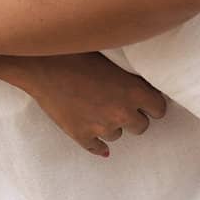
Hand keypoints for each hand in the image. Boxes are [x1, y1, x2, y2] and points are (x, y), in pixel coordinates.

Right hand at [10, 53, 166, 155]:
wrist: (40, 63)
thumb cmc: (75, 51)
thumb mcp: (109, 58)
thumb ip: (127, 76)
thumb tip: (138, 86)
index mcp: (133, 91)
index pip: (159, 109)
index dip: (151, 105)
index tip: (143, 101)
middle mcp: (122, 112)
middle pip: (141, 127)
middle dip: (132, 116)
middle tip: (118, 104)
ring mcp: (101, 127)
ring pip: (117, 135)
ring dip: (110, 125)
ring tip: (95, 107)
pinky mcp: (81, 135)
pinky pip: (97, 148)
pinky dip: (96, 144)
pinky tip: (93, 135)